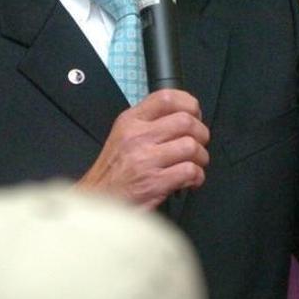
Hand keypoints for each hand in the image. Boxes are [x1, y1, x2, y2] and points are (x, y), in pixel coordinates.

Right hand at [76, 89, 209, 208]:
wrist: (97, 201)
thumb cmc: (113, 172)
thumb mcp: (124, 136)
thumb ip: (150, 123)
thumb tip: (184, 117)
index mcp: (130, 121)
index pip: (167, 97)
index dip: (190, 105)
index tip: (194, 116)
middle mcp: (137, 136)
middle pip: (186, 122)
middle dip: (201, 134)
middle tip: (198, 144)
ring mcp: (145, 159)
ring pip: (191, 146)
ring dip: (201, 158)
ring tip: (194, 164)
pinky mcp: (154, 183)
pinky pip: (190, 171)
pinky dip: (197, 177)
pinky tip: (189, 181)